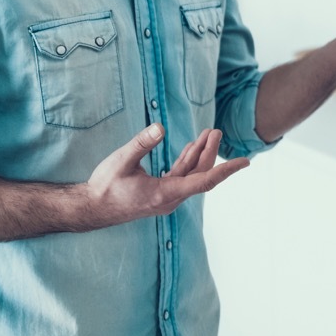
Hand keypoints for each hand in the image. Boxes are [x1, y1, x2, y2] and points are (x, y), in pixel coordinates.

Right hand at [87, 124, 249, 223]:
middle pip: (200, 175)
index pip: (204, 181)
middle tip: (215, 130)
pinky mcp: (160, 193)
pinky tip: (192, 146)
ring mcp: (166, 197)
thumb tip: (160, 127)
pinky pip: (180, 177)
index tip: (244, 162)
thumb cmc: (104, 187)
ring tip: (208, 133)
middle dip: (210, 152)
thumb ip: (141, 143)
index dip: (225, 170)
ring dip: (199, 155)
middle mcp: (170, 199)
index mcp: (164, 194)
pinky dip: (187, 161)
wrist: (91, 208)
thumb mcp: (121, 161)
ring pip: (191, 175)